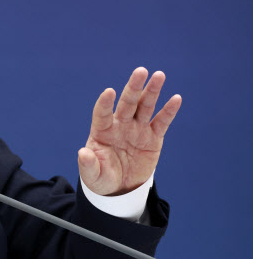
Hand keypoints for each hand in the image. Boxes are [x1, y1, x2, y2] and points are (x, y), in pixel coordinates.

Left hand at [78, 67, 181, 195]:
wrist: (120, 187)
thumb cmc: (102, 177)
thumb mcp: (92, 174)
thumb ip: (88, 164)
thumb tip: (83, 153)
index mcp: (102, 131)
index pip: (102, 113)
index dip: (105, 103)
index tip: (109, 92)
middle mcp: (120, 125)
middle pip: (127, 103)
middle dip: (134, 87)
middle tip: (141, 71)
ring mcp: (137, 129)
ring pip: (145, 106)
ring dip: (152, 91)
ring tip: (159, 75)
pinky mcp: (153, 138)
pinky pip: (161, 122)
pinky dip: (168, 111)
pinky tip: (175, 98)